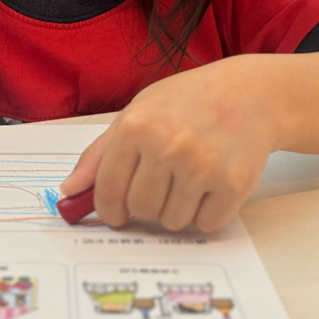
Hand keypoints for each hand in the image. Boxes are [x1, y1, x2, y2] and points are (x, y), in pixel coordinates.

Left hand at [59, 58, 278, 231]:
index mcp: (136, 126)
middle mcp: (167, 146)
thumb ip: (101, 154)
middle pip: (141, 210)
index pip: (108, 190)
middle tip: (162, 184)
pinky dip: (206, 214)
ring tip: (188, 179)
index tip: (115, 214)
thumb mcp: (137, 112)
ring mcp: (202, 166)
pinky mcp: (234, 184)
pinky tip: (210, 186)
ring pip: (172, 221)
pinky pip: (206, 224)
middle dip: (147, 206)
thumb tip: (69, 190)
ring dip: (177, 210)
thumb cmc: (187, 102)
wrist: (249, 94)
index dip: (108, 210)